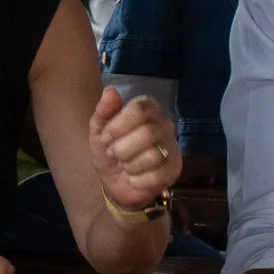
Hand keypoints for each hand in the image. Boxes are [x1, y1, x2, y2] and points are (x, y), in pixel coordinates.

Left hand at [89, 87, 179, 210]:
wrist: (115, 182)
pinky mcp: (175, 170)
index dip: (118, 126)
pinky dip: (138, 180)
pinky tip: (135, 178)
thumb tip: (110, 91)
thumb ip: (103, 111)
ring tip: (126, 166)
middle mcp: (164, 124)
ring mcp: (172, 147)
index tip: (105, 138)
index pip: (139, 109)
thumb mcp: (98, 131)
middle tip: (114, 154)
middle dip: (122, 149)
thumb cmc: (108, 151)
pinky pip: (157, 176)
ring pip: (153, 156)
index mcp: (147, 109)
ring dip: (130, 166)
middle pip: (148, 133)